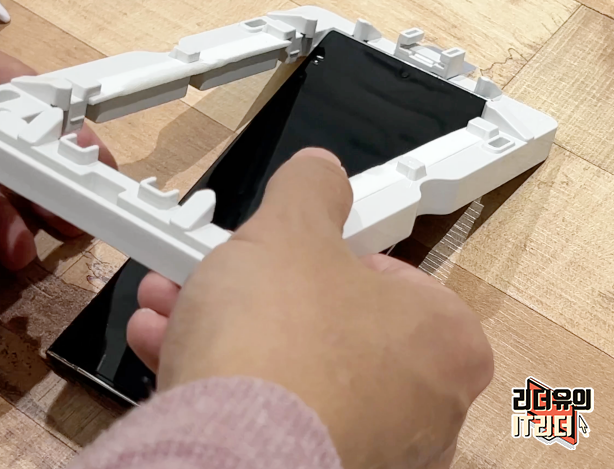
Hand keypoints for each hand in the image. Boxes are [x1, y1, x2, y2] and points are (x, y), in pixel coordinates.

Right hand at [127, 148, 493, 467]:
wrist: (227, 452)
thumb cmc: (279, 347)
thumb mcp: (290, 231)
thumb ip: (311, 190)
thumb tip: (319, 172)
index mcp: (443, 342)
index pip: (384, 275)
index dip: (319, 253)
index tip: (281, 248)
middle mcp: (421, 406)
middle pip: (326, 323)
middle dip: (254, 291)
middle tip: (216, 271)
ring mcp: (371, 448)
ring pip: (290, 369)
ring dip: (225, 329)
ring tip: (174, 304)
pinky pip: (269, 413)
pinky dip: (224, 381)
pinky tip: (170, 350)